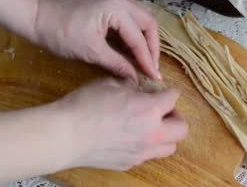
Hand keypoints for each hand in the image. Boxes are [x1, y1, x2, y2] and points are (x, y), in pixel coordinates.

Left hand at [32, 0, 160, 81]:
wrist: (36, 17)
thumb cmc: (60, 34)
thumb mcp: (90, 52)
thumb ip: (117, 64)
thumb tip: (135, 79)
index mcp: (115, 8)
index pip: (138, 37)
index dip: (147, 59)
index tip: (154, 77)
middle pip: (148, 22)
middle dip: (152, 46)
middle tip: (152, 68)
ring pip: (141, 17)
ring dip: (145, 38)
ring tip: (145, 59)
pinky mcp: (107, 0)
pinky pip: (129, 15)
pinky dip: (134, 31)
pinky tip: (132, 47)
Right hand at [54, 78, 188, 170]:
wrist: (65, 135)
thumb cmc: (85, 106)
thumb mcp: (110, 84)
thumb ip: (130, 86)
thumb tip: (137, 88)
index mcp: (150, 109)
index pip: (174, 97)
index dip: (168, 91)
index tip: (160, 90)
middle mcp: (152, 133)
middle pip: (182, 128)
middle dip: (174, 116)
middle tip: (160, 110)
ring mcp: (142, 152)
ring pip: (170, 147)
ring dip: (165, 134)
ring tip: (149, 125)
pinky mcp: (129, 163)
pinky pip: (149, 155)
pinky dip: (147, 146)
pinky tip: (131, 137)